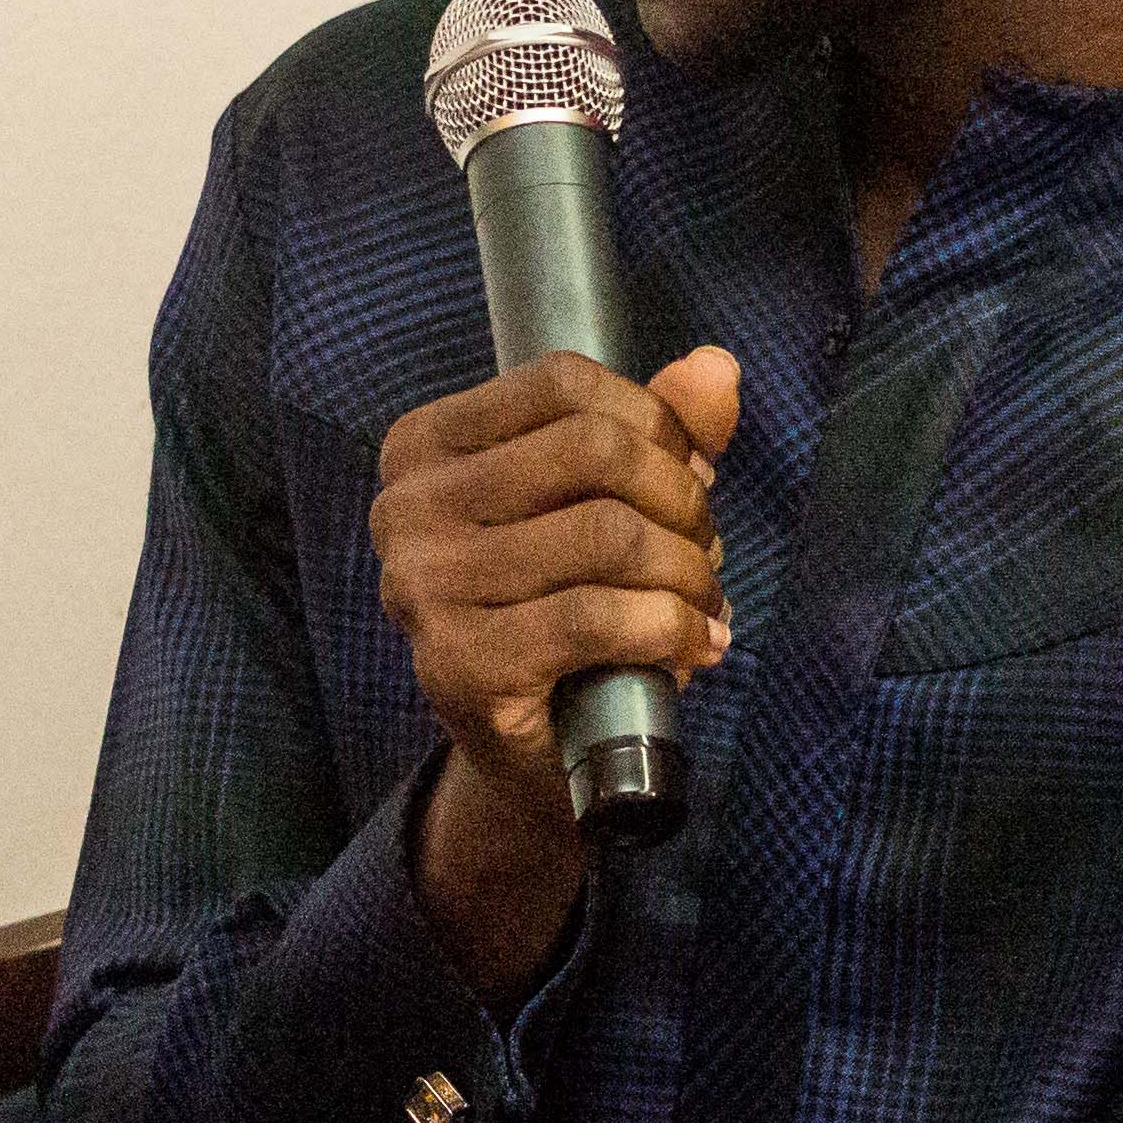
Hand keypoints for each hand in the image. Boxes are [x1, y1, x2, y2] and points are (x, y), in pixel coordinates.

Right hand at [369, 343, 741, 983]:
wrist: (534, 754)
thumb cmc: (566, 608)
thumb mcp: (610, 504)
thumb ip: (660, 430)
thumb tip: (716, 368)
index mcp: (425, 447)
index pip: (563, 384)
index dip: (655, 423)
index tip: (688, 478)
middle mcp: (406, 508)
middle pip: (593, 450)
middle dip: (681, 499)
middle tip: (705, 550)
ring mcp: (424, 587)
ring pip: (607, 534)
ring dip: (688, 571)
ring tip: (704, 604)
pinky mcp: (459, 664)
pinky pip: (599, 617)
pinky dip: (674, 628)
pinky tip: (696, 645)